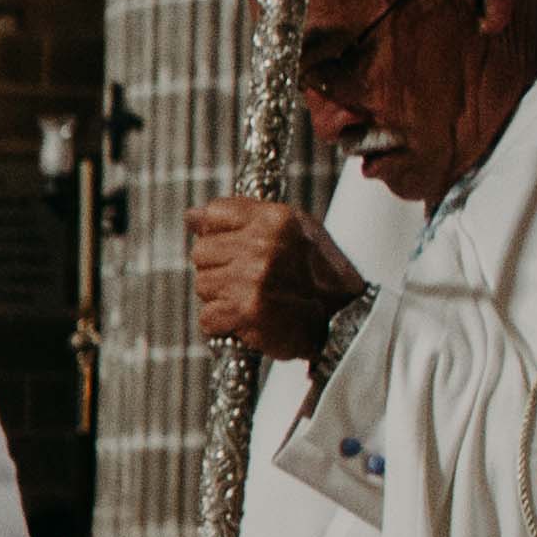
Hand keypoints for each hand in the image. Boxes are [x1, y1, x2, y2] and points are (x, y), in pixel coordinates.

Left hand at [187, 194, 364, 362]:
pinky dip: (223, 323)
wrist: (344, 319)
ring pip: (203, 285)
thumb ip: (245, 217)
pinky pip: (208, 317)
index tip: (231, 248)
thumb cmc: (319, 274)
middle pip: (202, 252)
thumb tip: (192, 216)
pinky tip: (248, 319)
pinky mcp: (247, 310)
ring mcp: (253, 278)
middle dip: (218, 268)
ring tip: (252, 298)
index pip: (214, 213)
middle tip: (247, 280)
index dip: (217, 233)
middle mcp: (263, 245)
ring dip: (221, 297)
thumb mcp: (295, 230)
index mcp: (275, 219)